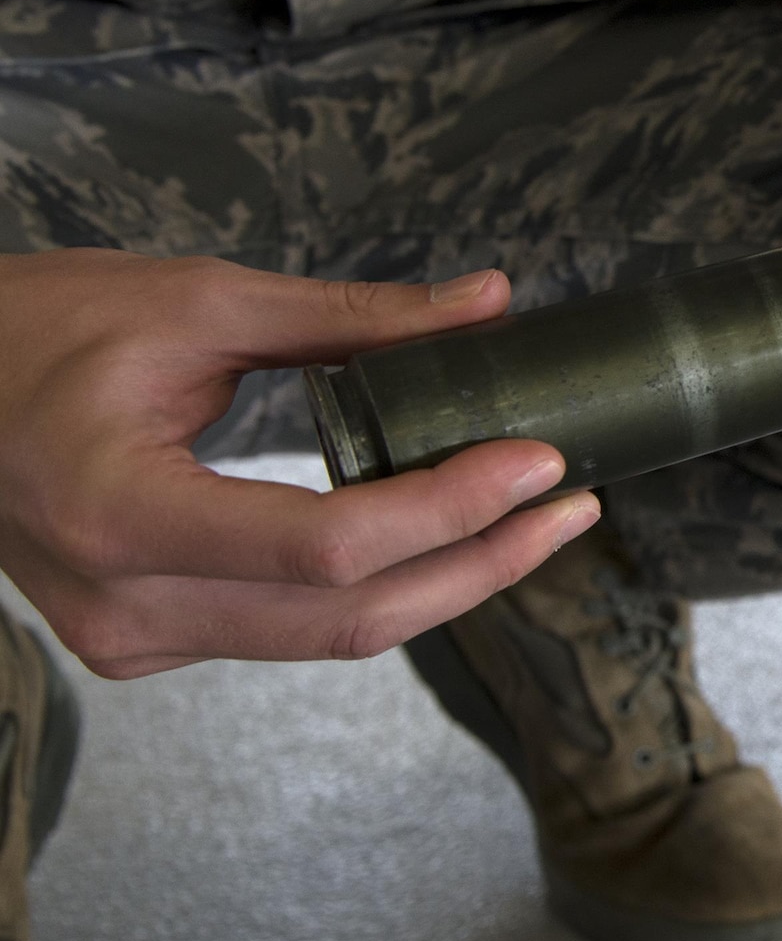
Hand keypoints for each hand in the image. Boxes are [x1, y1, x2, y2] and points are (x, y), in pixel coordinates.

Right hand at [0, 250, 599, 678]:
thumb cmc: (32, 332)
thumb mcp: (195, 301)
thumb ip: (349, 318)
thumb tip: (487, 303)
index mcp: (123, 514)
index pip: (331, 545)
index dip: (453, 508)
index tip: (539, 461)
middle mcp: (128, 605)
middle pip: (352, 615)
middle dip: (482, 563)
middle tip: (569, 506)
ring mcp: (133, 638)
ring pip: (332, 637)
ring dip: (445, 583)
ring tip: (531, 521)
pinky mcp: (148, 639)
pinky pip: (292, 629)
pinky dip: (378, 587)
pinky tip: (442, 540)